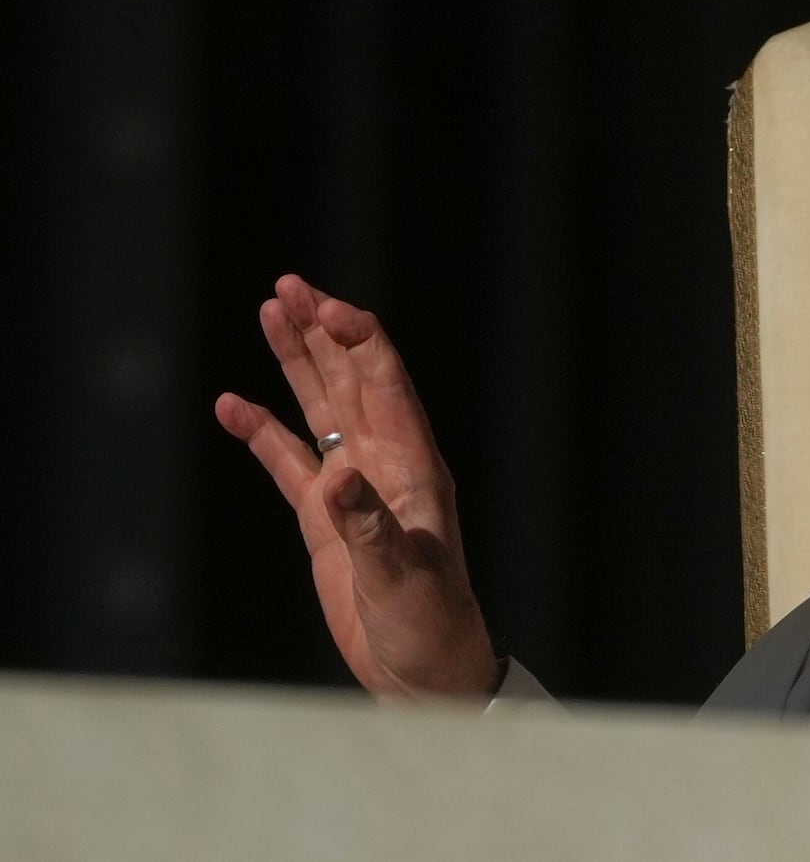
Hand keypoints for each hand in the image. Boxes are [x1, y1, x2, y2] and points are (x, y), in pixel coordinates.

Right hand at [215, 274, 499, 698]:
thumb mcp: (403, 577)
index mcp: (414, 466)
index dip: (357, 338)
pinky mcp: (325, 519)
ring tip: (269, 311)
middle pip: (350, 378)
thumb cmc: (432, 624)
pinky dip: (262, 431)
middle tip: (289, 285)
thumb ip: (370, 527)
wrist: (425, 671)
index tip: (323, 306)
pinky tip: (231, 405)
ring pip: (320, 408)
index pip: (385, 382)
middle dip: (322, 331)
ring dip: (296, 363)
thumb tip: (339, 476)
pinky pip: (289, 461)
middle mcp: (386, 463)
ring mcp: (354, 487)